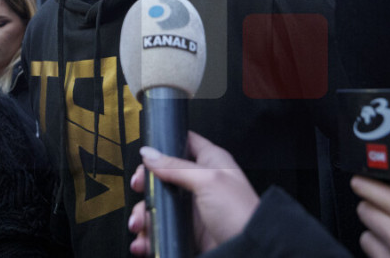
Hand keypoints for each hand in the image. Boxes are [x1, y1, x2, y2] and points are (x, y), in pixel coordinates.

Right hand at [128, 132, 259, 253]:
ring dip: (143, 213)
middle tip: (139, 188)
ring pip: (159, 205)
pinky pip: (162, 228)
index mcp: (211, 161)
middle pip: (163, 176)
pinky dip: (149, 235)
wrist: (251, 250)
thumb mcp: (208, 180)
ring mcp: (193, 208)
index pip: (184, 142)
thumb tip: (150, 153)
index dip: (164, 145)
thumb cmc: (241, 212)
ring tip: (139, 224)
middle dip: (146, 184)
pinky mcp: (188, 231)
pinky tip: (144, 241)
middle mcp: (200, 182)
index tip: (146, 155)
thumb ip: (176, 166)